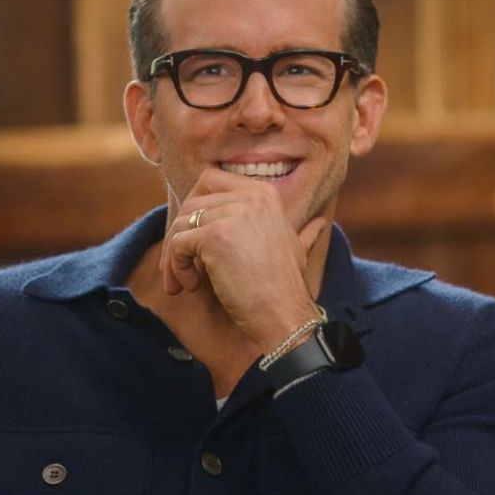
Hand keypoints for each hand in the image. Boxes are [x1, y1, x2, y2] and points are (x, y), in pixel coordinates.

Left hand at [159, 168, 328, 351]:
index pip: (211, 181)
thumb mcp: (297, 249)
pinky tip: (192, 286)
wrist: (284, 313)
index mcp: (265, 194)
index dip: (196, 208)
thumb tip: (320, 224)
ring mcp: (232, 213)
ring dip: (175, 256)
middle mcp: (250, 197)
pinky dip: (176, 267)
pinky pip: (176, 244)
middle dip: (180, 232)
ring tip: (186, 281)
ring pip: (180, 224)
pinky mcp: (214, 236)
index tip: (196, 239)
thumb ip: (303, 231)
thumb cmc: (287, 287)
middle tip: (181, 263)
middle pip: (191, 202)